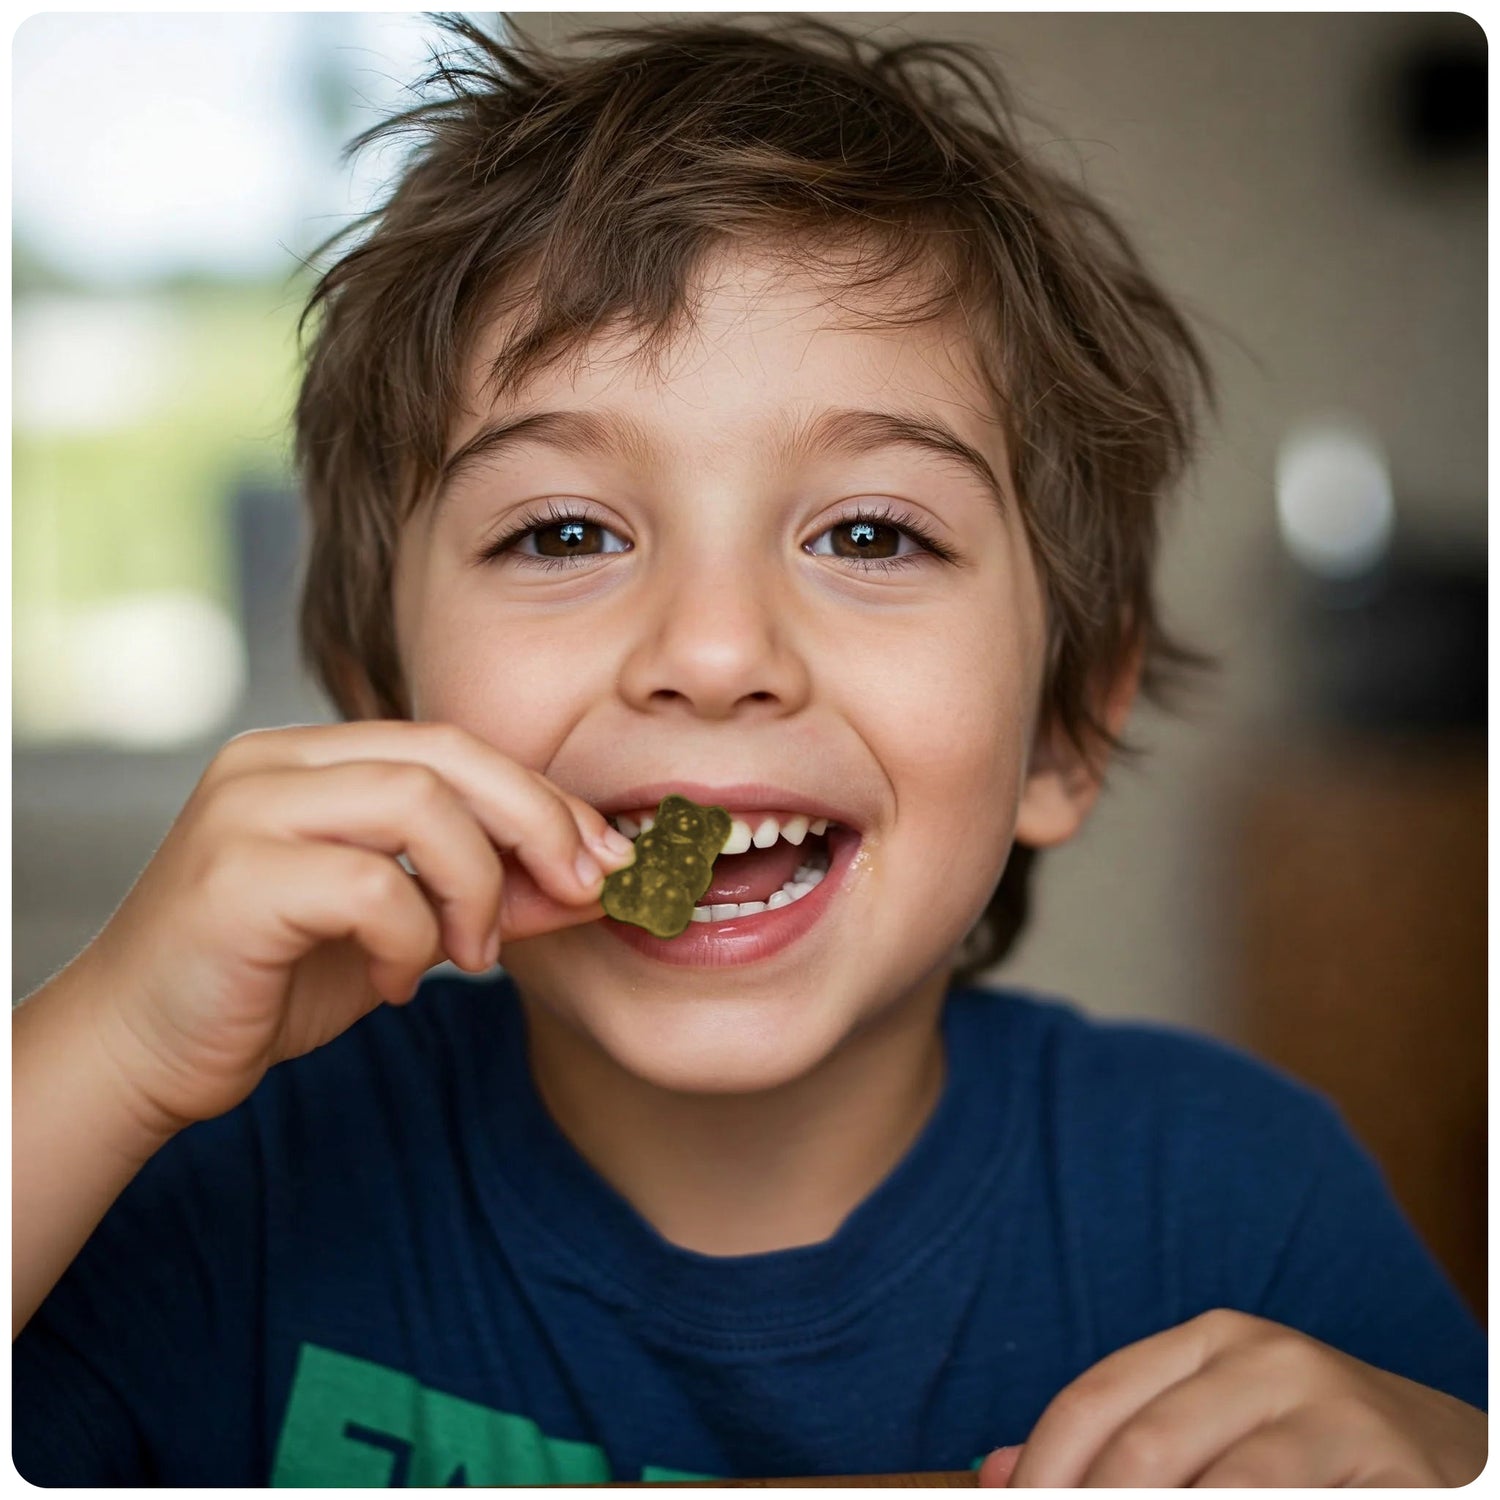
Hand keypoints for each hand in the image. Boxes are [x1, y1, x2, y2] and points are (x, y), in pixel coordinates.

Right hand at [69, 720, 635, 1135]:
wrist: (138, 1055)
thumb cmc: (270, 983)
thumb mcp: (401, 930)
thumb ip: (485, 895)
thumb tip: (593, 881)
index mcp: (312, 757)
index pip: (457, 745)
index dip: (543, 796)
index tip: (607, 857)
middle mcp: (273, 762)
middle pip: (449, 753)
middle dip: (539, 821)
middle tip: (587, 887)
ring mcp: (246, 810)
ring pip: (419, 802)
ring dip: (477, 886)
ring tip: (474, 955)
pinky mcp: (233, 877)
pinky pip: (372, 885)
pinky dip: (412, 940)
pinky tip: (400, 983)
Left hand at [977, 1308, 1485, 1486]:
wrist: (1464, 1463)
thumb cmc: (1319, 1459)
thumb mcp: (1213, 1432)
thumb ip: (1112, 1448)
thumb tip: (993, 1474)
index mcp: (1208, 1339)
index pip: (1091, 1401)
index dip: (1042, 1471)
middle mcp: (1264, 1356)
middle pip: (1140, 1450)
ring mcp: (1330, 1408)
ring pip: (1210, 1486)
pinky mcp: (1385, 1464)